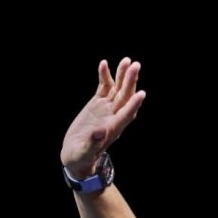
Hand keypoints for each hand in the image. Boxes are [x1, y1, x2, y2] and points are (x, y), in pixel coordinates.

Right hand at [60, 57, 145, 177]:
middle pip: (124, 97)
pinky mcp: (97, 104)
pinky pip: (103, 87)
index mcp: (112, 129)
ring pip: (116, 89)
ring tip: (127, 61)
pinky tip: (104, 63)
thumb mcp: (85, 153)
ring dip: (122, 75)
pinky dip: (104, 76)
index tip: (142, 94)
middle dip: (130, 82)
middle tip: (136, 66)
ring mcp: (106, 109)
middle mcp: (113, 116)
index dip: (133, 104)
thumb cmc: (81, 157)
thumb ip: (93, 144)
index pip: (126, 115)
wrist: (76, 154)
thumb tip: (100, 134)